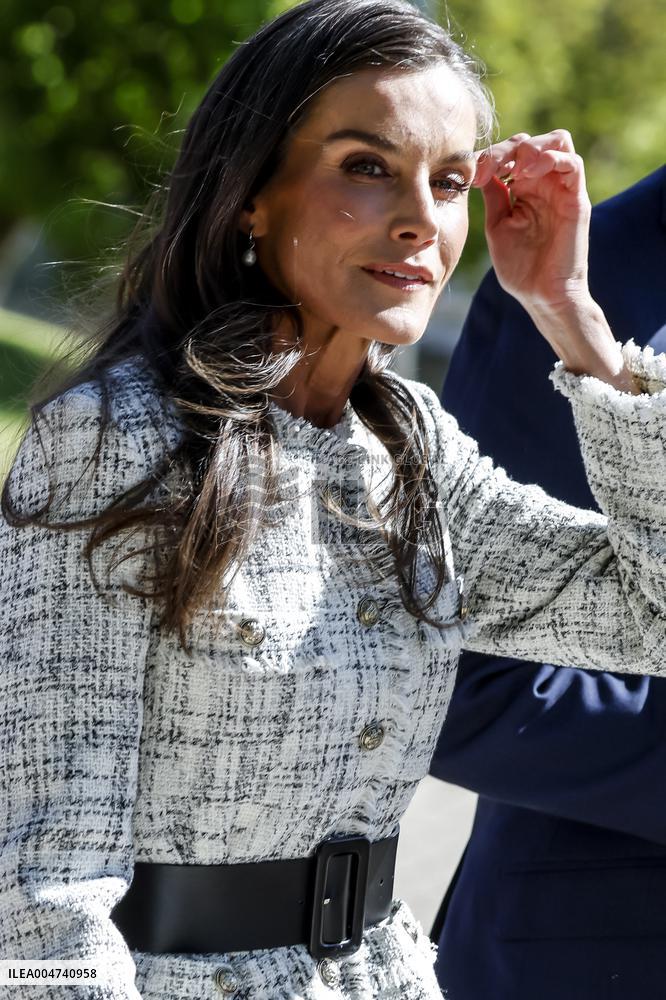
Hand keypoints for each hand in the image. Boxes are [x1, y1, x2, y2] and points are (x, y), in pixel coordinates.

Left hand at [473, 130, 590, 312]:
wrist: (542, 296)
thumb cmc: (521, 269)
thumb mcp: (498, 227)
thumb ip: (494, 197)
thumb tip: (481, 170)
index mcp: (524, 190)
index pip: (512, 154)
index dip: (491, 155)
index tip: (474, 173)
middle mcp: (544, 185)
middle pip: (532, 142)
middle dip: (508, 148)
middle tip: (491, 167)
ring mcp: (562, 190)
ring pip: (557, 141)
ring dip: (532, 147)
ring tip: (514, 169)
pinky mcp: (576, 200)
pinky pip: (573, 163)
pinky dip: (551, 158)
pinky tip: (528, 174)